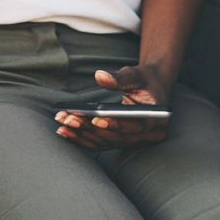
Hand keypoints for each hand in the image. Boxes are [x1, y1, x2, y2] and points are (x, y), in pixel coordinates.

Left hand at [54, 64, 170, 150]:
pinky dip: (84, 139)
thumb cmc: (146, 80)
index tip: (96, 119)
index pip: (135, 126)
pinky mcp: (122, 142)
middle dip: (90, 128)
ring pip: (106, 143)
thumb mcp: (136, 75)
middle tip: (68, 119)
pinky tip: (67, 132)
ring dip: (83, 135)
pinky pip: (101, 144)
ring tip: (63, 124)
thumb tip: (100, 76)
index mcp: (157, 119)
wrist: (153, 87)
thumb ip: (120, 78)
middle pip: (116, 137)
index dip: (116, 125)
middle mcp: (147, 135)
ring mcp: (134, 141)